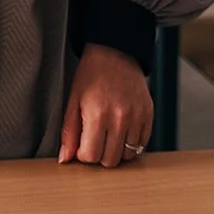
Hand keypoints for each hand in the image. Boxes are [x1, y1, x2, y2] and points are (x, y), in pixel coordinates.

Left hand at [57, 44, 152, 167]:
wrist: (114, 53)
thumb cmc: (91, 75)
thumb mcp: (73, 100)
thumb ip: (69, 133)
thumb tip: (65, 159)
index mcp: (97, 115)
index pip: (91, 156)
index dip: (83, 155)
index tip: (82, 145)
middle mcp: (120, 118)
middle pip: (110, 161)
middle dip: (99, 155)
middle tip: (94, 140)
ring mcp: (137, 117)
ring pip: (128, 155)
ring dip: (116, 151)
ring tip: (108, 135)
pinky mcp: (148, 115)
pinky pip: (142, 144)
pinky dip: (132, 144)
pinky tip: (122, 131)